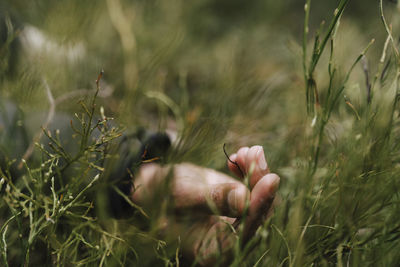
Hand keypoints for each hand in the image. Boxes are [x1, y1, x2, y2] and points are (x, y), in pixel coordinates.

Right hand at [132, 145, 279, 264]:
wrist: (150, 188)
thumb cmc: (157, 195)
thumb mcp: (180, 194)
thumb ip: (211, 198)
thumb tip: (245, 199)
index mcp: (210, 251)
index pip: (244, 233)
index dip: (259, 207)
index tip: (271, 179)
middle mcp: (227, 241)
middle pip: (258, 214)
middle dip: (259, 181)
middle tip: (253, 153)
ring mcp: (233, 221)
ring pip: (259, 199)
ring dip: (256, 172)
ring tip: (246, 151)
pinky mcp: (235, 203)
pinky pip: (252, 188)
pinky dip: (249, 170)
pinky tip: (238, 156)